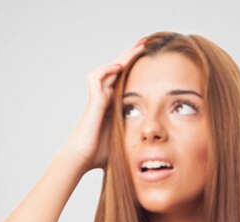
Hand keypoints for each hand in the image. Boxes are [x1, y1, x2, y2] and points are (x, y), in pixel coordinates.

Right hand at [60, 37, 145, 172]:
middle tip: (145, 43)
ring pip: (108, 70)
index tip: (150, 60)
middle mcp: (105, 99)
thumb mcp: (125, 143)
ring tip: (137, 48)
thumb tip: (157, 148)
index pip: (125, 81)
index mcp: (114, 106)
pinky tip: (118, 67)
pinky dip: (106, 70)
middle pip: (118, 71)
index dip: (135, 69)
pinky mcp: (93, 102)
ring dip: (122, 58)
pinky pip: (97, 78)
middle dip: (131, 56)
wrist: (82, 159)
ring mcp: (98, 99)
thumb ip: (137, 140)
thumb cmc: (100, 156)